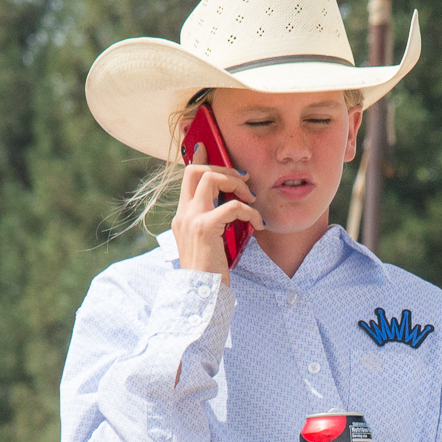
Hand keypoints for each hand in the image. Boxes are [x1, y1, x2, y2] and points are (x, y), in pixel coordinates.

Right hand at [171, 143, 261, 278]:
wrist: (201, 295)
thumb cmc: (210, 273)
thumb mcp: (210, 244)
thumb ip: (213, 224)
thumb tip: (232, 208)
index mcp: (182, 217)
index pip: (185, 178)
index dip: (196, 158)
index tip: (206, 146)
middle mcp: (182, 214)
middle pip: (197, 170)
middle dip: (225, 170)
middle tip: (245, 184)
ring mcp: (191, 219)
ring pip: (211, 179)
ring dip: (237, 185)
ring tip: (252, 201)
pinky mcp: (204, 228)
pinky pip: (232, 206)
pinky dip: (250, 211)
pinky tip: (259, 223)